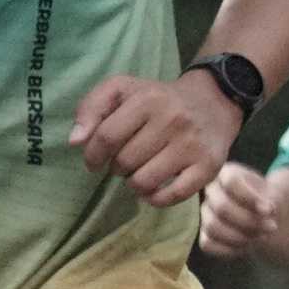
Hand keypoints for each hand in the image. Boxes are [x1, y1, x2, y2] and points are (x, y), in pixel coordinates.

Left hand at [71, 73, 240, 206]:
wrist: (213, 101)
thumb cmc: (159, 98)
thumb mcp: (123, 89)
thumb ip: (92, 107)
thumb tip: (75, 141)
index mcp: (148, 99)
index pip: (106, 137)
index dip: (93, 155)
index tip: (94, 161)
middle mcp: (172, 120)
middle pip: (124, 162)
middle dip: (117, 167)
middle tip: (126, 161)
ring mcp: (192, 146)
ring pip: (144, 182)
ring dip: (134, 184)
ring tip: (138, 174)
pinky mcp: (208, 167)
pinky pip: (173, 196)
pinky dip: (156, 199)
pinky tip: (153, 191)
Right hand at [198, 162, 276, 258]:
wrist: (263, 215)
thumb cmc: (266, 199)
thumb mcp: (272, 194)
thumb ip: (271, 199)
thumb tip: (268, 210)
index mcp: (226, 173)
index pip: (231, 182)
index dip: (250, 198)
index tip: (270, 210)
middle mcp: (211, 191)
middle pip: (222, 207)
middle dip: (250, 221)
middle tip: (272, 227)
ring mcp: (205, 213)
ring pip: (213, 227)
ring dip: (241, 237)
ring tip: (262, 237)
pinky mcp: (205, 234)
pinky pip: (208, 244)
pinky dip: (230, 249)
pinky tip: (249, 246)